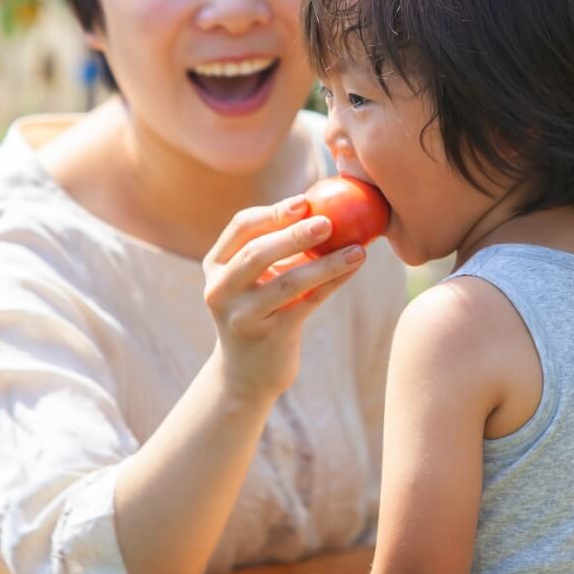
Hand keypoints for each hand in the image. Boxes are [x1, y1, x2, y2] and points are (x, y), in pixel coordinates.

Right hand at [203, 196, 365, 397]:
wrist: (246, 373)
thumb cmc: (259, 309)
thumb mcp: (255, 278)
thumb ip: (276, 245)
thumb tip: (326, 204)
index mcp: (216, 265)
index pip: (240, 227)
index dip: (273, 212)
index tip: (305, 201)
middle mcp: (221, 290)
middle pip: (256, 252)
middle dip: (294, 234)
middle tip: (329, 221)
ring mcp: (242, 316)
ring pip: (287, 282)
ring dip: (326, 263)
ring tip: (357, 248)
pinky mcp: (269, 337)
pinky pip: (306, 303)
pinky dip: (332, 283)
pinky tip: (353, 267)